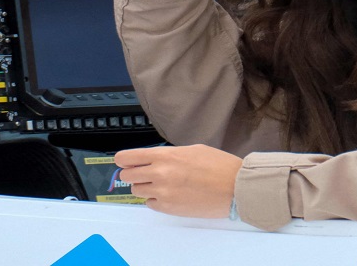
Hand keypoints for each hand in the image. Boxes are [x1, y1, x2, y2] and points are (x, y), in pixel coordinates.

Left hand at [114, 144, 242, 218]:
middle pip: (127, 175)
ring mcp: (163, 192)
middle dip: (133, 173)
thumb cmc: (219, 167)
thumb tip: (153, 158)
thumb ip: (168, 154)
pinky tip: (169, 194)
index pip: (128, 157)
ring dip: (144, 187)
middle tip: (142, 173)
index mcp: (165, 156)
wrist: (234, 187)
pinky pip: (149, 203)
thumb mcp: (191, 150)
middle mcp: (160, 173)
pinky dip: (155, 199)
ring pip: (136, 190)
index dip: (122, 159)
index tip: (122, 161)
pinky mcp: (169, 208)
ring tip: (161, 184)